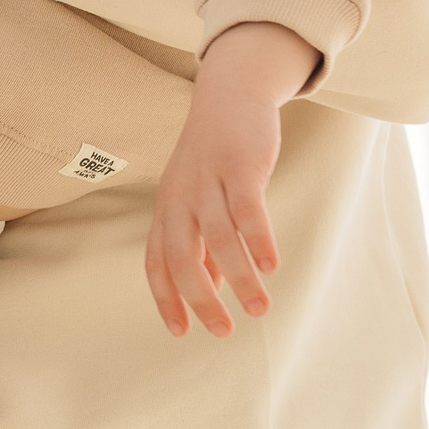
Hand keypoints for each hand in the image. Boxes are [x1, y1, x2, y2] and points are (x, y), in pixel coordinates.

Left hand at [144, 21, 314, 336]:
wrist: (229, 95)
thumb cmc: (214, 158)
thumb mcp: (198, 200)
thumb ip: (201, 243)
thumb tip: (209, 290)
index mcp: (167, 209)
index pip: (157, 263)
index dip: (166, 298)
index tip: (181, 333)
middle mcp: (181, 198)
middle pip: (182, 256)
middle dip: (200, 299)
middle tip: (224, 331)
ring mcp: (209, 181)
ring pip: (219, 237)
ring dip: (239, 277)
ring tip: (260, 309)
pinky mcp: (240, 166)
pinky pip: (247, 209)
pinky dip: (258, 239)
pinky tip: (271, 266)